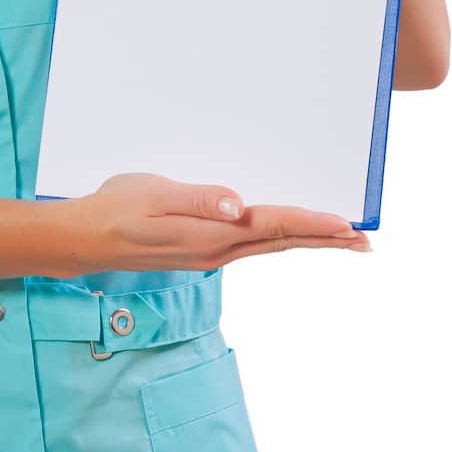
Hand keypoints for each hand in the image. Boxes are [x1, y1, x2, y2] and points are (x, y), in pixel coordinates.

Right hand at [74, 171, 371, 273]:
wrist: (86, 240)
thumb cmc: (115, 210)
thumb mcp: (153, 196)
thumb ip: (197, 199)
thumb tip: (239, 206)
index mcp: (210, 235)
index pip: (273, 226)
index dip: (312, 225)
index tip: (348, 225)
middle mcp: (217, 251)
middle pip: (282, 243)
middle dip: (326, 241)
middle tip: (366, 242)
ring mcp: (211, 255)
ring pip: (272, 247)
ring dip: (309, 242)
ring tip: (342, 241)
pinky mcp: (203, 252)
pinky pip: (255, 246)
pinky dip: (283, 240)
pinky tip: (290, 237)